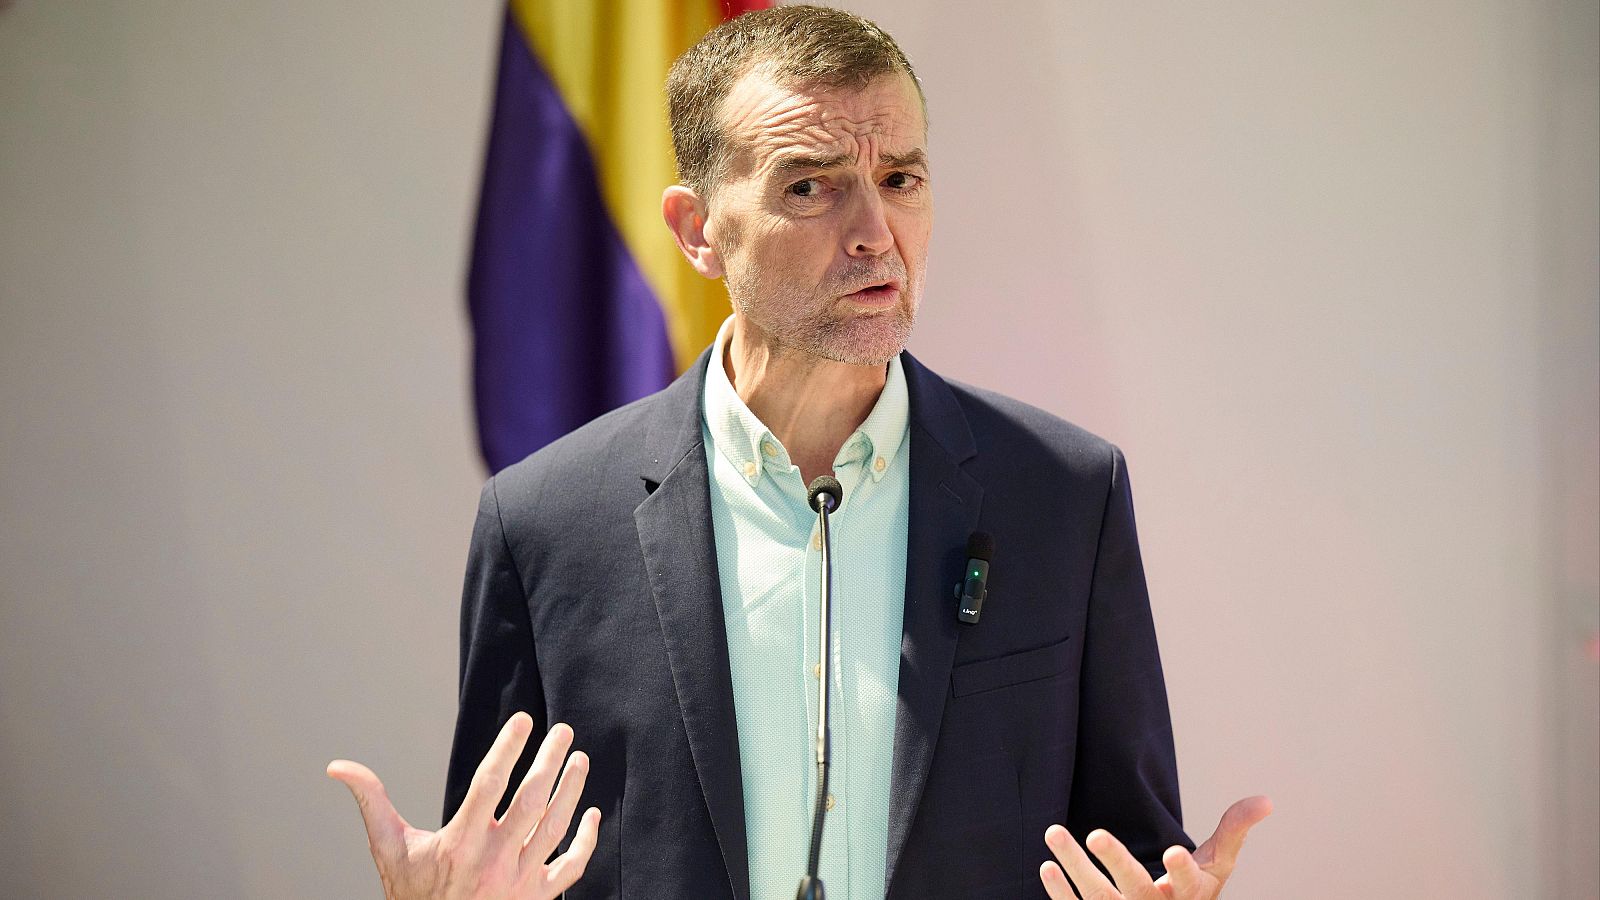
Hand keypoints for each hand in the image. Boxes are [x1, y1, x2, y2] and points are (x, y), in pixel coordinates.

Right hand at [327, 713, 600, 899]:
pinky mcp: (538, 898)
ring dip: (572, 791)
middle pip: (531, 801)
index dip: (507, 749)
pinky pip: (572, 866)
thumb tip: (339, 767)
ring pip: (555, 828)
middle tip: (564, 731)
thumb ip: (371, 802)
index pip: (490, 785)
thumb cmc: (412, 895)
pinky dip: (586, 841)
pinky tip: (591, 814)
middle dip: (550, 762)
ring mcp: (519, 881)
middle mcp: (493, 861)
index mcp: (460, 844)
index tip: (524, 720)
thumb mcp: (388, 849)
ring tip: (579, 759)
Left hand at [1039, 795, 1271, 898]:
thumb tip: (1265, 799)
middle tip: (1096, 834)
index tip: (1174, 851)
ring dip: (1074, 867)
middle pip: (1135, 890)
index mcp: (1189, 897)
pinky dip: (1061, 893)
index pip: (1188, 886)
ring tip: (1053, 831)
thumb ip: (1234, 830)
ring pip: (1097, 898)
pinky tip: (1047, 866)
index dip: (1182, 871)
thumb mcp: (1218, 865)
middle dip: (1117, 862)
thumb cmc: (1194, 891)